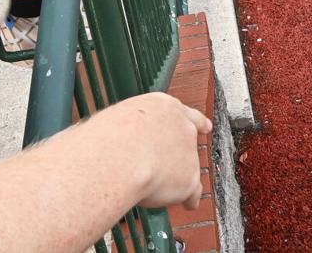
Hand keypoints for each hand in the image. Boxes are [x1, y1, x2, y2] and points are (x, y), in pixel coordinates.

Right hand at [99, 92, 211, 208]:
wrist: (118, 155)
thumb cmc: (106, 137)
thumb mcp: (116, 118)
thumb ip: (126, 127)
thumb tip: (111, 138)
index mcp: (163, 106)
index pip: (186, 113)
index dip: (196, 122)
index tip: (205, 126)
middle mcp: (182, 126)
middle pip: (188, 141)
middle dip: (181, 151)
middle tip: (167, 162)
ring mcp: (189, 152)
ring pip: (188, 168)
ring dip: (177, 177)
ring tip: (158, 187)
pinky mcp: (189, 179)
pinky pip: (192, 192)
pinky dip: (188, 198)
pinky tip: (186, 204)